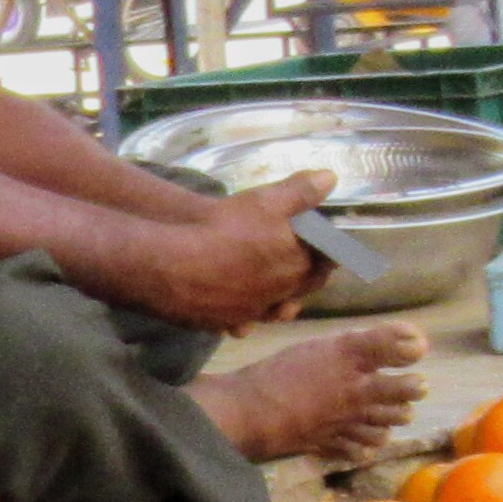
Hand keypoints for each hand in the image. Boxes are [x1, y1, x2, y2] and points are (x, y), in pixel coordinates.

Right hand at [109, 177, 328, 332]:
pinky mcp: (222, 323)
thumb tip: (330, 177)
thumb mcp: (264, 201)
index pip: (326, 263)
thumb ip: (299, 192)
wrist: (172, 265)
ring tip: (276, 295)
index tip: (330, 248)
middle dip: (306, 277)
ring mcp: (250, 313)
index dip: (330, 254)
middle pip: (301, 288)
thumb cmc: (223, 229)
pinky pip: (240, 324)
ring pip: (273, 311)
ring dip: (278, 302)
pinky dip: (243, 318)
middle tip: (306, 267)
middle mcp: (278, 295)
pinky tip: (237, 313)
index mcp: (295, 267)